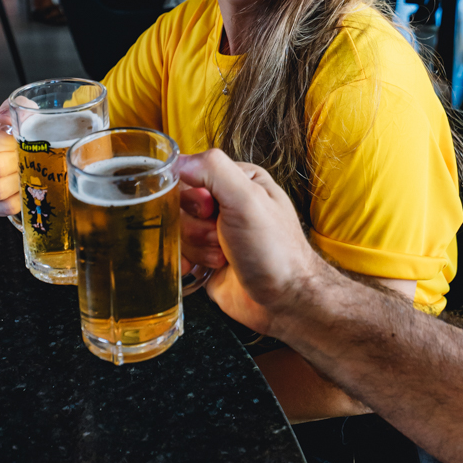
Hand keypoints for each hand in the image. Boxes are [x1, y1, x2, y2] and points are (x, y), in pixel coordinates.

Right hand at [0, 101, 19, 215]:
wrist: (5, 148)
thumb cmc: (7, 130)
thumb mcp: (10, 113)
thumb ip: (13, 107)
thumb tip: (8, 116)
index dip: (7, 143)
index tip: (18, 140)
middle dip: (19, 161)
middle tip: (30, 156)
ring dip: (20, 180)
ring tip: (29, 171)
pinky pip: (1, 207)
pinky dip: (18, 199)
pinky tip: (25, 188)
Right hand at [178, 150, 318, 334]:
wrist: (284, 301)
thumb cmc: (276, 250)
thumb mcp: (248, 200)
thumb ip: (214, 170)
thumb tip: (179, 160)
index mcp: (238, 179)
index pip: (191, 172)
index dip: (192, 194)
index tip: (208, 209)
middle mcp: (225, 201)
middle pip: (180, 203)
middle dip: (196, 225)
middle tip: (219, 235)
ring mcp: (214, 230)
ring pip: (178, 229)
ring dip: (197, 246)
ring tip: (223, 256)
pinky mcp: (205, 256)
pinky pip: (178, 251)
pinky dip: (187, 261)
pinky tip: (205, 268)